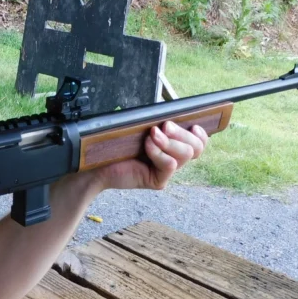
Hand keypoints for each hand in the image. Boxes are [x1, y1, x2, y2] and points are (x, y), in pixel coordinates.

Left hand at [89, 121, 208, 191]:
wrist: (97, 162)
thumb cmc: (118, 143)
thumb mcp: (142, 128)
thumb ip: (161, 124)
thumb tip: (173, 117)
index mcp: (173, 145)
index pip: (199, 142)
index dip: (201, 134)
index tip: (193, 124)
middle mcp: (173, 158)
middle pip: (195, 147)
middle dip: (182, 133)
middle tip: (165, 125)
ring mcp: (166, 171)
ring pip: (184, 155)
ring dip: (169, 142)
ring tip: (152, 134)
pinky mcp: (157, 181)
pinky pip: (169, 165)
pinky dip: (158, 152)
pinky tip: (147, 145)